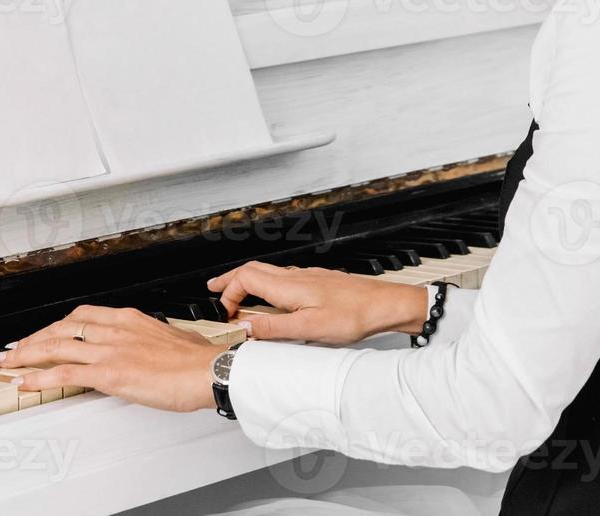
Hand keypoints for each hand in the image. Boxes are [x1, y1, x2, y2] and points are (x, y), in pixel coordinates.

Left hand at [0, 305, 222, 411]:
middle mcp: (113, 329)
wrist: (207, 370)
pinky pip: (64, 374)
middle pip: (61, 328)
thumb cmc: (196, 359)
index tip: (43, 333)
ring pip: (55, 347)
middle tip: (15, 348)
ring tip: (9, 363)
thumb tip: (148, 348)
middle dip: (33, 338)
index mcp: (127, 318)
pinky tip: (24, 382)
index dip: (55, 325)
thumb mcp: (169, 338)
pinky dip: (39, 377)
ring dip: (26, 355)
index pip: (80, 316)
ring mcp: (108, 350)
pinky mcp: (108, 373)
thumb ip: (150, 340)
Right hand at [208, 261, 428, 344]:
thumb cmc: (354, 316)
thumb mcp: (310, 329)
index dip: (228, 293)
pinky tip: (273, 298)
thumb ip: (274, 328)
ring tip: (237, 294)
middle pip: (252, 269)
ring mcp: (307, 276)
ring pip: (268, 272)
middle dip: (229, 279)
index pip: (245, 278)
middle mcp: (295, 276)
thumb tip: (243, 328)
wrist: (386, 304)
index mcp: (288, 287)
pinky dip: (267, 285)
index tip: (224, 313)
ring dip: (247, 281)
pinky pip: (283, 278)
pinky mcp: (318, 281)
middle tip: (213, 289)